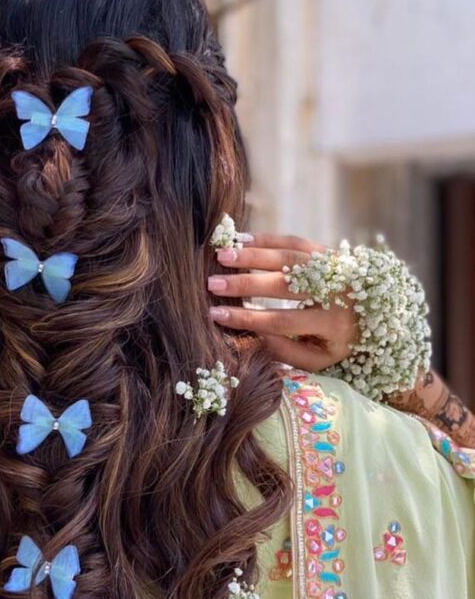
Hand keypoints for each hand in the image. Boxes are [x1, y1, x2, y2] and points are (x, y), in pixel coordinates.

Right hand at [207, 233, 357, 371]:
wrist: (384, 315)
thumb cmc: (340, 343)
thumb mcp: (320, 359)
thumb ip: (286, 351)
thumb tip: (253, 334)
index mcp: (334, 324)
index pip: (283, 321)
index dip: (248, 319)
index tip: (216, 315)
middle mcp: (338, 292)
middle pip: (285, 284)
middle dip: (245, 283)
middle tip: (213, 283)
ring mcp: (336, 267)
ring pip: (289, 257)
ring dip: (253, 254)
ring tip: (222, 255)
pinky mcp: (331, 252)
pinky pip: (296, 242)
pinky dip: (268, 240)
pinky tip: (243, 239)